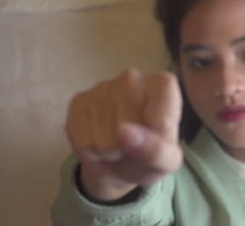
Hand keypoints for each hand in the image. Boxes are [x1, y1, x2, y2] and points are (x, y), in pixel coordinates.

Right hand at [65, 69, 182, 200]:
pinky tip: (98, 141)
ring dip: (108, 150)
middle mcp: (132, 78)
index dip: (155, 136)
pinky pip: (82, 139)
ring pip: (102, 135)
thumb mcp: (166, 162)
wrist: (119, 166)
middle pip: (126, 125)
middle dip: (128, 145)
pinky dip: (89, 150)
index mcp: (163, 86)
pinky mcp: (79, 101)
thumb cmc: (150, 158)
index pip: (161, 115)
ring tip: (116, 144)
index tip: (155, 138)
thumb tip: (124, 132)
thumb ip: (155, 150)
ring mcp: (102, 87)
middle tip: (132, 144)